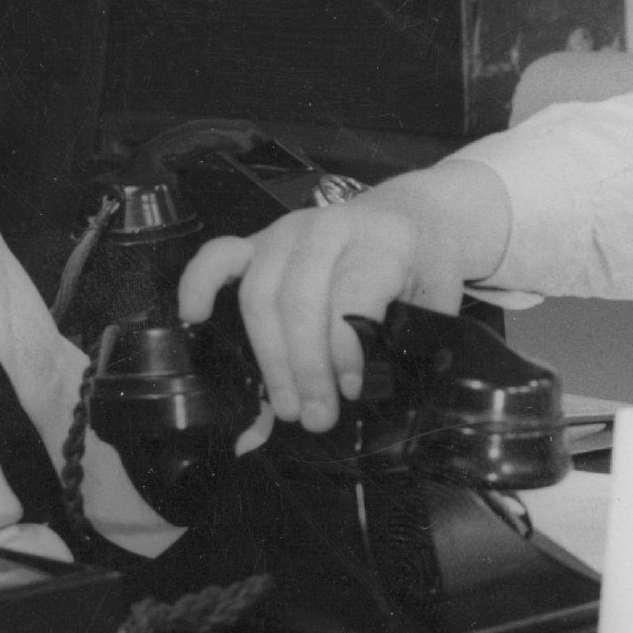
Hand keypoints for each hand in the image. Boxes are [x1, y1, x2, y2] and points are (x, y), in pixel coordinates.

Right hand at [177, 162, 510, 431]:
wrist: (412, 215)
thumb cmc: (424, 267)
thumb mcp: (437, 303)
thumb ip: (410, 346)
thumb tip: (376, 410)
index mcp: (383, 242)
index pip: (352, 294)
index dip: (345, 348)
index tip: (350, 390)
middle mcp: (329, 230)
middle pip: (300, 301)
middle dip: (305, 368)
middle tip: (315, 417)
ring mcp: (288, 232)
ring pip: (261, 294)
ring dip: (269, 356)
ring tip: (286, 405)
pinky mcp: (260, 239)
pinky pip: (220, 256)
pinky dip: (200, 284)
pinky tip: (195, 318)